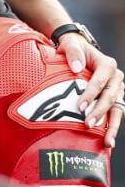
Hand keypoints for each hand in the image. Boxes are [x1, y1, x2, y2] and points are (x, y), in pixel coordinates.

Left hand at [58, 33, 122, 147]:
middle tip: (87, 124)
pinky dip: (112, 127)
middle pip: (110, 97)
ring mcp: (116, 90)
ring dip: (112, 126)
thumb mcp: (70, 44)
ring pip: (117, 109)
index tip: (79, 107)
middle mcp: (115, 78)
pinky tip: (108, 141)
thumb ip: (73, 53)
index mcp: (107, 65)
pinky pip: (115, 114)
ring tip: (107, 142)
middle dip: (99, 112)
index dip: (91, 94)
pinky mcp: (113, 99)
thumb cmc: (73, 48)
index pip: (100, 81)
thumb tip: (77, 68)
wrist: (77, 50)